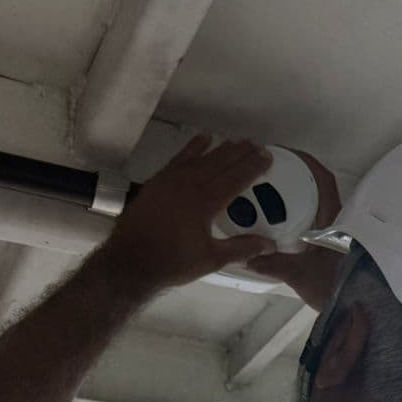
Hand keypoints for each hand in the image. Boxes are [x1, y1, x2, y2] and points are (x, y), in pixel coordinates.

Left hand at [99, 136, 272, 293]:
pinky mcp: (159, 181)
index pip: (235, 179)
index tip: (267, 156)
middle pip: (220, 163)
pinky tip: (204, 138)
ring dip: (221, 148)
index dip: (253, 166)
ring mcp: (172, 180)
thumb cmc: (173, 262)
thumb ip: (241, 248)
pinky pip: (180, 158)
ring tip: (237, 141)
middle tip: (257, 144)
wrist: (130, 261)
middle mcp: (190, 185)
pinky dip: (193, 147)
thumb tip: (270, 244)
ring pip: (202, 158)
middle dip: (240, 153)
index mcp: (206, 203)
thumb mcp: (212, 259)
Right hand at [246, 149, 345, 310]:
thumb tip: (245, 256)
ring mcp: (339, 237)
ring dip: (298, 199)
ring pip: (318, 208)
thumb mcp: (300, 276)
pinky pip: (316, 225)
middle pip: (319, 191)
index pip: (324, 182)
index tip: (286, 154)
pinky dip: (300, 219)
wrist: (356, 315)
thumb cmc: (335, 292)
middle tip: (271, 174)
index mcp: (336, 223)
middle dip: (296, 179)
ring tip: (271, 196)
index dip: (307, 164)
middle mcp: (341, 226)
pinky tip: (282, 226)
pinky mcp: (336, 250)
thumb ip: (273, 263)